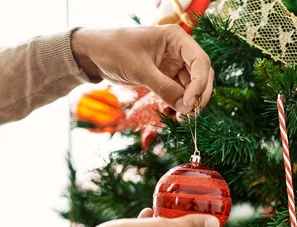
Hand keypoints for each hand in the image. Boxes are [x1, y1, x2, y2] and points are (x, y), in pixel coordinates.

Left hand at [71, 26, 213, 113]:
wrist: (94, 54)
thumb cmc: (115, 51)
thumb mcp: (140, 70)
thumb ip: (164, 88)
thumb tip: (186, 108)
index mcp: (176, 38)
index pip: (200, 61)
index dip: (200, 83)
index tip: (190, 102)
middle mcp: (179, 50)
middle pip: (201, 74)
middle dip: (198, 94)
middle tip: (191, 114)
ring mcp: (173, 64)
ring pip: (192, 85)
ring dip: (190, 102)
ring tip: (182, 118)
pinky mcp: (166, 76)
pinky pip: (179, 91)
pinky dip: (180, 103)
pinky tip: (177, 114)